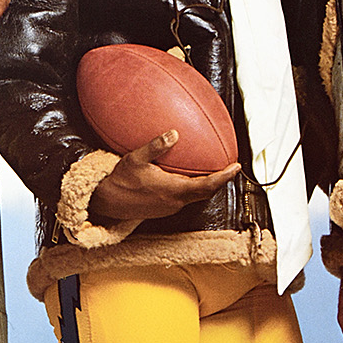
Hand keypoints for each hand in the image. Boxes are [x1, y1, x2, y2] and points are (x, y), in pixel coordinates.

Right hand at [89, 131, 239, 223]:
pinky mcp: (165, 208)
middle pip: (206, 192)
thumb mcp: (135, 159)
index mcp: (173, 190)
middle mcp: (175, 202)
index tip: (236, 167)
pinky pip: (185, 197)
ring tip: (214, 170)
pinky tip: (188, 176)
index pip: (206, 185)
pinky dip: (193, 187)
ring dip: (206, 184)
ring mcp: (170, 207)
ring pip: (195, 196)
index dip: (224, 177)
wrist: (107, 202)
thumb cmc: (120, 180)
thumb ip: (156, 146)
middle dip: (220, 180)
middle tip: (230, 167)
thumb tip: (174, 134)